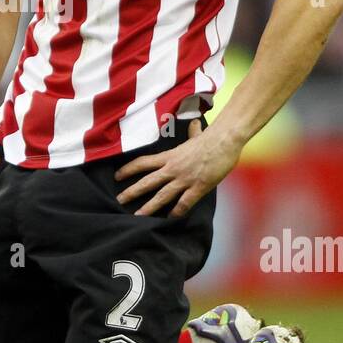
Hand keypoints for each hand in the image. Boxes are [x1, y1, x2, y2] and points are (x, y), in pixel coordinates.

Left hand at [114, 119, 241, 217]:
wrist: (225, 141)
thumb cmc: (211, 138)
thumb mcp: (197, 135)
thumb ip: (193, 132)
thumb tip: (195, 123)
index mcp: (170, 156)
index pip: (143, 162)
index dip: (128, 169)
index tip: (118, 176)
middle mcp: (173, 168)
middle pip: (148, 181)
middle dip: (132, 192)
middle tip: (120, 200)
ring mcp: (185, 179)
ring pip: (162, 195)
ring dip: (149, 207)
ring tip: (138, 216)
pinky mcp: (198, 187)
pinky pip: (184, 203)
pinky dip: (176, 211)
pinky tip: (170, 218)